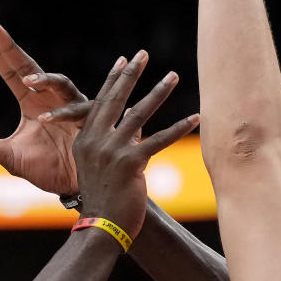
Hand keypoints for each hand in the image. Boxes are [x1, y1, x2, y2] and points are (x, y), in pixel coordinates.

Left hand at [0, 22, 87, 194]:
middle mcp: (51, 99)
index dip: (0, 53)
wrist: (73, 185)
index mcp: (31, 102)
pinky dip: (61, 114)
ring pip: (60, 84)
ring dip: (44, 80)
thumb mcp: (9, 157)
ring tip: (27, 80)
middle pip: (31, 68)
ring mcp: (71, 108)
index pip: (12, 72)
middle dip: (14, 49)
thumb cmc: (45, 167)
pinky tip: (45, 119)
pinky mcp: (87, 124)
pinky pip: (76, 113)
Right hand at [72, 50, 199, 237]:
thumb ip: (114, 143)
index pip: (100, 102)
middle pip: (116, 100)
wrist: (101, 227)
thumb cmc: (104, 201)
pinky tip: (195, 117)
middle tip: (144, 53)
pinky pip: (159, 141)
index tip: (124, 60)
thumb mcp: (100, 168)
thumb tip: (134, 123)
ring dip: (158, 93)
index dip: (113, 80)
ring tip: (173, 75)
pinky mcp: (131, 165)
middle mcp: (95, 142)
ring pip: (139, 114)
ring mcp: (112, 152)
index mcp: (84, 140)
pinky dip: (179, 128)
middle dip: (131, 74)